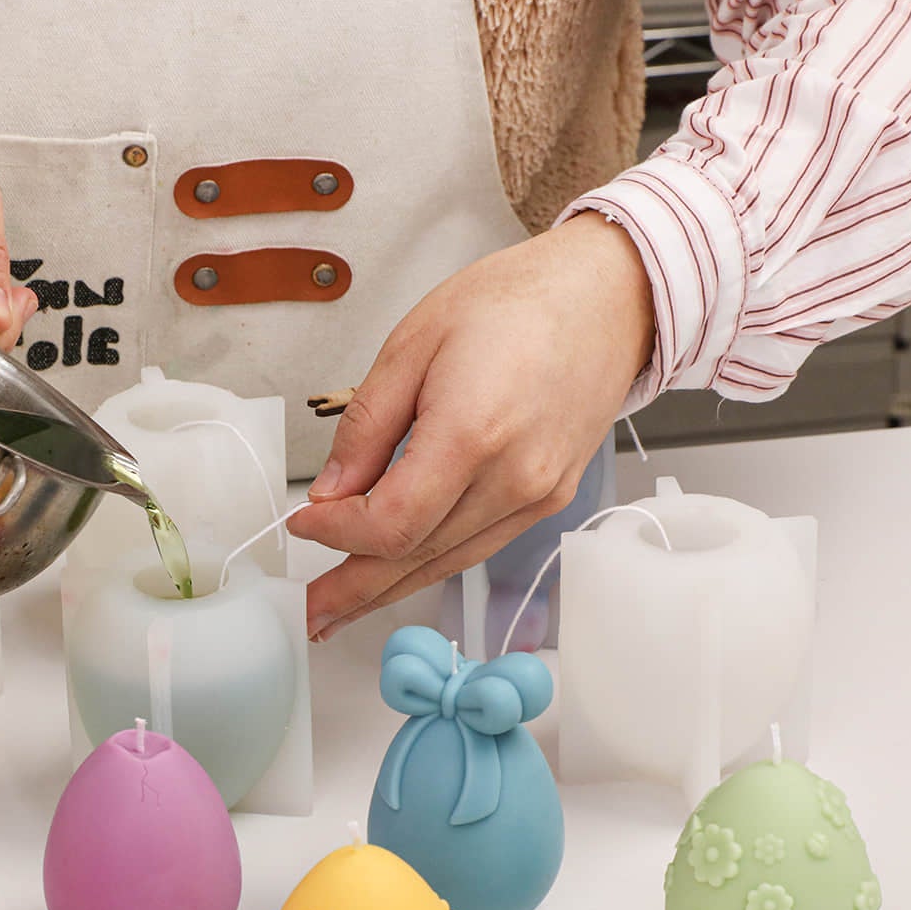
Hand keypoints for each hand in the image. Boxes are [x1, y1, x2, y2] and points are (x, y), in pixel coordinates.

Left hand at [291, 214, 654, 639]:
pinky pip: (478, 545)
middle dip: (354, 589)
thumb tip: (330, 492)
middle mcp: (514, 478)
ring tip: (341, 605)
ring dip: (389, 588)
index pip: (391, 522)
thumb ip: (366, 427)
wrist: (608, 296)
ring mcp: (538, 496)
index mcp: (474, 433)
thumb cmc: (517, 302)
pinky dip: (432, 561)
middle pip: (417, 557)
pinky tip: (397, 570)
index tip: (302, 523)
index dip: (337, 534)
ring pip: (447, 562)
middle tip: (309, 613)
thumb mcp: (413, 344)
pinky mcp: (550, 499)